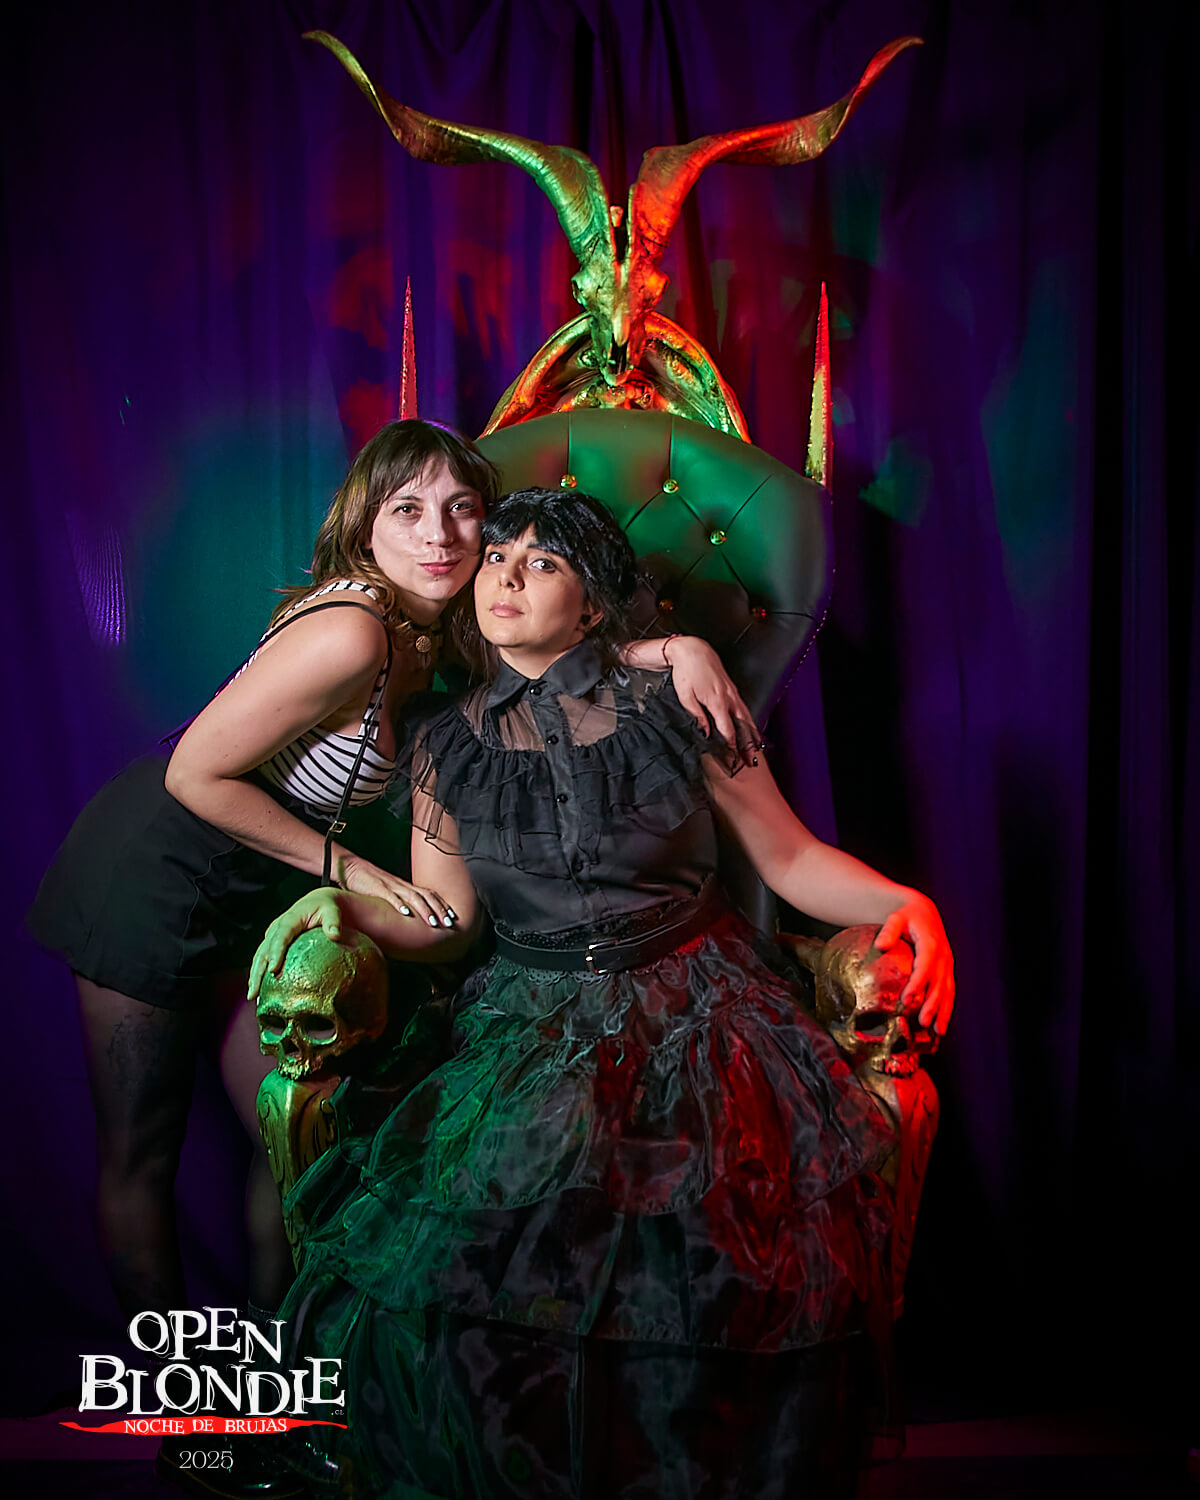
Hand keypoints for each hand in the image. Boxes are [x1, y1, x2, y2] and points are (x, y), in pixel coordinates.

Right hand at [248, 890, 346, 999]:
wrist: (316, 902)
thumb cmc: (325, 907)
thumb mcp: (331, 911)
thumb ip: (333, 922)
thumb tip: (335, 935)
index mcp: (290, 919)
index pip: (281, 936)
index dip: (275, 952)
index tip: (273, 969)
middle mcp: (277, 927)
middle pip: (264, 950)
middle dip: (258, 971)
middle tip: (255, 991)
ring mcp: (272, 935)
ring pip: (259, 956)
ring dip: (254, 975)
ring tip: (252, 995)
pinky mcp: (272, 942)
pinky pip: (262, 958)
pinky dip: (258, 973)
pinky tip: (258, 990)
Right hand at [337, 855, 456, 929]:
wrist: (351, 866)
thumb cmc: (370, 881)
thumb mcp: (388, 891)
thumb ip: (399, 901)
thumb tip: (410, 915)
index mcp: (405, 886)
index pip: (429, 894)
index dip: (442, 905)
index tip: (453, 917)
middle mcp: (401, 885)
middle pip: (426, 896)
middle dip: (439, 910)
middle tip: (449, 924)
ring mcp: (390, 885)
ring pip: (412, 897)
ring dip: (425, 910)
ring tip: (433, 923)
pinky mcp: (376, 887)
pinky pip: (389, 896)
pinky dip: (398, 904)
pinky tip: (406, 913)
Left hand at [664, 637, 760, 766]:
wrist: (693, 650)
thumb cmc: (687, 672)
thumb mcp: (686, 697)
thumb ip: (697, 717)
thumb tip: (705, 733)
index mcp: (717, 701)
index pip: (728, 729)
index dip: (731, 745)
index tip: (732, 758)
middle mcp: (729, 697)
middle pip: (743, 725)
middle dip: (748, 744)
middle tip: (751, 761)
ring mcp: (732, 693)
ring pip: (747, 716)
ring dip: (752, 734)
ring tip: (756, 750)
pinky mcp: (732, 689)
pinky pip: (744, 708)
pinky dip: (749, 721)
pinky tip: (750, 728)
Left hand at [875, 896, 954, 1035]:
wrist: (924, 912)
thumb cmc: (906, 916)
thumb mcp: (895, 918)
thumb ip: (889, 931)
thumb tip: (880, 945)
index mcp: (931, 943)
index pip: (925, 966)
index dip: (917, 983)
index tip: (906, 1000)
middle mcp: (944, 955)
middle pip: (939, 983)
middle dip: (932, 1003)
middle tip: (922, 1022)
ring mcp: (948, 964)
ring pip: (948, 990)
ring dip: (943, 1011)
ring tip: (937, 1031)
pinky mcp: (948, 970)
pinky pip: (949, 991)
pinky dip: (946, 1008)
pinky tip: (941, 1026)